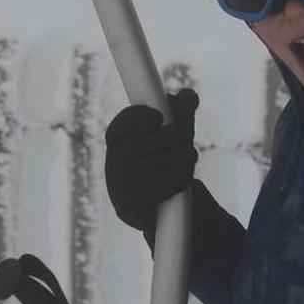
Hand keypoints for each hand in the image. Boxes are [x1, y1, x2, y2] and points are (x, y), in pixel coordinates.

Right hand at [104, 89, 198, 232]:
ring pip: (154, 165)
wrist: (156, 204)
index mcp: (115, 140)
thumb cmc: (163, 157)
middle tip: (189, 139)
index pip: (121, 125)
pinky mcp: (129, 206)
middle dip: (173, 139)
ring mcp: (118, 185)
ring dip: (179, 159)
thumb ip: (181, 111)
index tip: (159, 117)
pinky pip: (157, 188)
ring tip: (191, 156)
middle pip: (144, 144)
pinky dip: (176, 180)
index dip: (138, 118)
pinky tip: (185, 176)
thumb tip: (190, 97)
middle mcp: (112, 162)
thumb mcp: (174, 131)